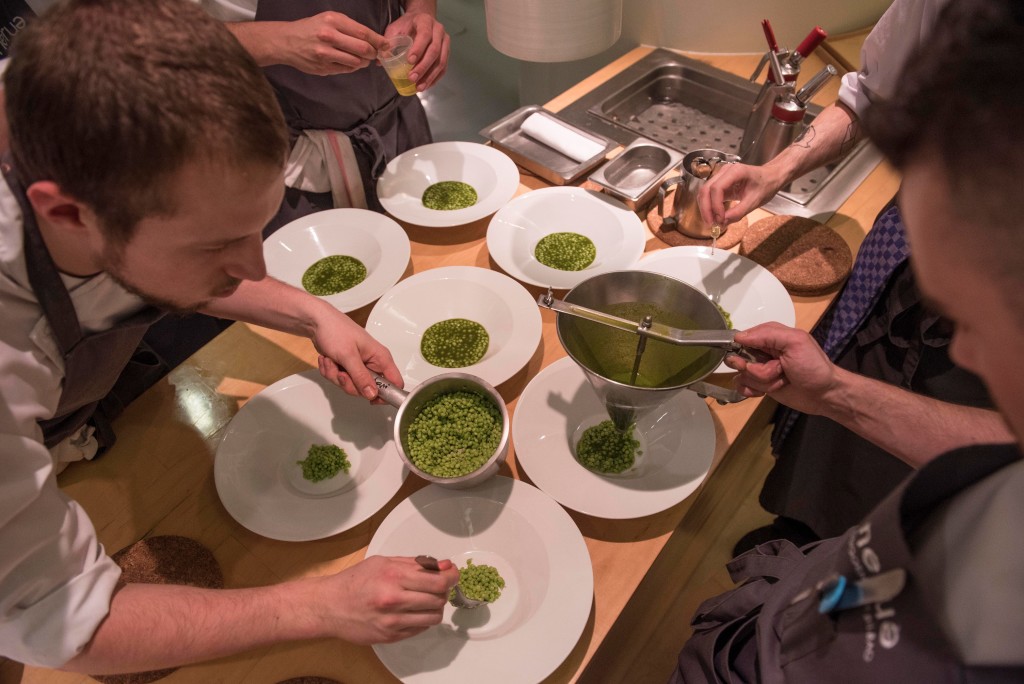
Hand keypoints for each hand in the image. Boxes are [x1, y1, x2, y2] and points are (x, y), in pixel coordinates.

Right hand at [277, 12, 386, 75]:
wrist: (287, 41)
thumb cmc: (311, 28)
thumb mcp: (329, 19)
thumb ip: (350, 28)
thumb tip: (373, 40)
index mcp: (333, 21)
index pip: (363, 33)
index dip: (378, 41)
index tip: (386, 45)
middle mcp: (329, 36)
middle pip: (362, 49)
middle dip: (373, 53)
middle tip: (374, 53)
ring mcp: (325, 54)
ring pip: (356, 62)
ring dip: (364, 62)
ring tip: (362, 58)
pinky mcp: (323, 68)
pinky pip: (346, 70)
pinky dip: (353, 67)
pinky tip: (350, 62)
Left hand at [311, 310, 402, 401]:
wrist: (316, 322)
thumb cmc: (335, 330)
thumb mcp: (348, 355)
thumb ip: (361, 377)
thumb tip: (372, 394)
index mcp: (380, 358)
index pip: (394, 383)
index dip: (386, 394)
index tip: (370, 398)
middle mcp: (372, 364)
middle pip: (368, 389)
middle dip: (349, 384)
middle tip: (341, 372)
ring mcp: (359, 367)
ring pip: (351, 386)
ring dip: (336, 376)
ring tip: (331, 360)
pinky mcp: (347, 368)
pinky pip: (340, 381)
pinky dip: (330, 372)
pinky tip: (327, 360)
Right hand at [315, 556, 458, 643]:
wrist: (330, 606)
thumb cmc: (354, 581)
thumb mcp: (383, 562)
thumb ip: (415, 564)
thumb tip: (443, 566)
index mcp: (393, 576)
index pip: (438, 580)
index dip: (452, 577)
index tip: (453, 575)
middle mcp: (394, 599)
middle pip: (439, 599)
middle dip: (443, 591)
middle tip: (437, 586)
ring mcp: (393, 621)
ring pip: (433, 617)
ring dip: (435, 607)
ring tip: (425, 600)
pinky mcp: (390, 636)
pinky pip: (420, 629)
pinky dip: (422, 619)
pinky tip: (412, 611)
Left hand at [384, 11, 449, 90]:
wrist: (421, 19)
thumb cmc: (407, 25)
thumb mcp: (396, 29)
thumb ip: (389, 43)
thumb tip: (380, 61)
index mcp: (425, 22)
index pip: (424, 35)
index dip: (418, 49)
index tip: (409, 61)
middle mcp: (438, 31)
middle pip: (434, 51)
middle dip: (423, 67)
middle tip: (412, 79)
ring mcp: (445, 42)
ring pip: (441, 61)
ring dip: (430, 76)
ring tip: (419, 87)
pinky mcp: (446, 52)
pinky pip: (443, 68)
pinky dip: (435, 78)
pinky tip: (426, 85)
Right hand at [697, 162, 785, 226]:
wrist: (770, 178)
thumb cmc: (766, 185)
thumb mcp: (755, 201)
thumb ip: (738, 212)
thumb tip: (723, 222)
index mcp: (736, 172)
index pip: (716, 188)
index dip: (715, 206)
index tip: (720, 219)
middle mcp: (725, 171)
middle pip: (706, 190)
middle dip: (706, 209)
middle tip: (711, 224)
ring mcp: (721, 176)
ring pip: (704, 193)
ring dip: (706, 209)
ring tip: (713, 222)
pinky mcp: (720, 184)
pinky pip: (709, 195)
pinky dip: (710, 207)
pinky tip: (715, 216)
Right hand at [725, 322, 839, 414]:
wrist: (824, 395)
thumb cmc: (813, 366)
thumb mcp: (795, 342)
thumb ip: (767, 334)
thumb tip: (738, 336)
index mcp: (770, 336)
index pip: (743, 337)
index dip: (744, 348)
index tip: (757, 357)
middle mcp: (762, 351)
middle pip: (739, 358)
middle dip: (756, 368)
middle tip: (777, 370)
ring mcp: (759, 369)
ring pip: (741, 374)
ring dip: (761, 381)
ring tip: (781, 380)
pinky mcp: (759, 385)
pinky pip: (741, 387)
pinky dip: (753, 391)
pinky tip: (767, 392)